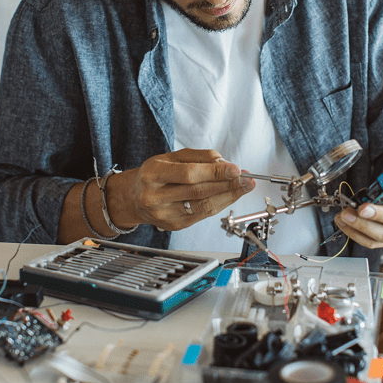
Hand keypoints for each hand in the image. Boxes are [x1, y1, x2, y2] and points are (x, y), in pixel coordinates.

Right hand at [109, 148, 255, 230]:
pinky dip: (220, 204)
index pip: (189, 174)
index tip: (235, 169)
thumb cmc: (155, 174)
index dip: (214, 173)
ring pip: (203, 206)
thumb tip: (225, 164)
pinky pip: (202, 214)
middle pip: (198, 192)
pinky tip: (230, 196)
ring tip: (244, 187)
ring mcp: (164, 214)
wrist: (135, 198)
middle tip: (247, 179)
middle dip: (227, 185)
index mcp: (153, 174)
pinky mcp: (174, 225)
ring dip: (228, 196)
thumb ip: (199, 157)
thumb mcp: (172, 157)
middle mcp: (155, 197)